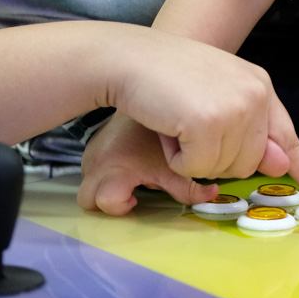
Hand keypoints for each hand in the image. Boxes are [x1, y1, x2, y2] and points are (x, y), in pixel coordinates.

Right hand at [78, 112, 219, 214]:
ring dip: (105, 187)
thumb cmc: (158, 132)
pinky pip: (91, 167)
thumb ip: (190, 186)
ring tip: (131, 178)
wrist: (144, 91)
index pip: (106, 200)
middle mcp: (98, 161)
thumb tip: (213, 196)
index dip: (119, 206)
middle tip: (131, 192)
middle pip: (86, 199)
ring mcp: (92, 153)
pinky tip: (127, 164)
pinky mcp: (92, 146)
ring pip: (87, 184)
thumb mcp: (175, 162)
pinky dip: (106, 173)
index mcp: (117, 167)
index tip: (136, 197)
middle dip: (106, 201)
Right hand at [86, 27, 298, 212]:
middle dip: (214, 157)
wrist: (130, 57)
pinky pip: (196, 170)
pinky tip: (168, 129)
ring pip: (223, 170)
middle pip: (249, 164)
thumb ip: (249, 129)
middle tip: (189, 127)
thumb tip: (280, 164)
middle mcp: (256, 94)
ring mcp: (236, 108)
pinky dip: (176, 160)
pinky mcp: (210, 123)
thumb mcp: (215, 98)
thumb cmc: (165, 77)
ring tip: (177, 121)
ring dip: (192, 157)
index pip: (288, 136)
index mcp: (260, 85)